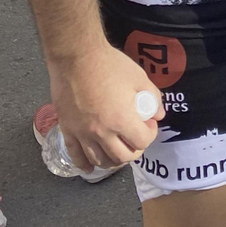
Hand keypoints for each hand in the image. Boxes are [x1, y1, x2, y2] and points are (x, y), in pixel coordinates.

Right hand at [48, 45, 162, 170]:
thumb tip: (158, 114)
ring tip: (118, 150)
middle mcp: (101, 132)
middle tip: (136, 138)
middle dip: (134, 150)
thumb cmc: (110, 65)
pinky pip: (75, 155)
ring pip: (100, 160)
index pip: (142, 142)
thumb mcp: (139, 77)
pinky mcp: (67, 130)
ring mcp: (82, 134)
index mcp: (121, 120)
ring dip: (113, 160)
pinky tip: (90, 168)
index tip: (148, 123)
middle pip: (122, 157)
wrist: (76, 58)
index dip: (150, 134)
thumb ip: (153, 97)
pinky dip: (84, 165)